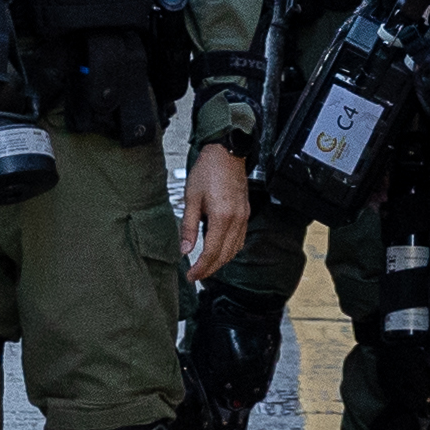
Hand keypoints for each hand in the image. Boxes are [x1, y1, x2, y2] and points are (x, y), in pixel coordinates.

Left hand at [179, 138, 252, 282]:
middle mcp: (236, 221)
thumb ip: (188, 226)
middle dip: (210, 269)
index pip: (211, 253)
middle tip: (195, 276)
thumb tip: (184, 249)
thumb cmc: (208, 171)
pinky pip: (240, 240)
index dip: (201, 268)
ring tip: (205, 267)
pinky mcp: (245, 213)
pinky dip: (229, 250)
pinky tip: (219, 251)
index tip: (190, 276)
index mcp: (222, 217)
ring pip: (234, 250)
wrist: (226, 153)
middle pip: (224, 255)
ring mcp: (243, 218)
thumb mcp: (191, 198)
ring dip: (220, 262)